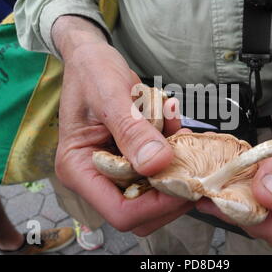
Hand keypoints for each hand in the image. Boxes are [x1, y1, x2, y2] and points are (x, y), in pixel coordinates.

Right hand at [53, 16, 192, 235]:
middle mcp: (96, 176)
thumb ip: (132, 131)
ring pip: (154, 193)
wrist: (93, 59)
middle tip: (192, 161)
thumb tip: (157, 165)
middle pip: (141, 212)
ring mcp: (114, 169)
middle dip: (172, 191)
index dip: (156, 205)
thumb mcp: (111, 97)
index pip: (120, 212)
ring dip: (175, 168)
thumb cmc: (93, 73)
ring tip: (178, 131)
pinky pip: (159, 169)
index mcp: (79, 169)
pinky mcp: (130, 159)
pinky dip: (173, 151)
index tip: (185, 182)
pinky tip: (172, 124)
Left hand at [197, 42, 271, 248]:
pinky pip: (265, 188)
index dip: (253, 219)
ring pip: (266, 207)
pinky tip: (225, 173)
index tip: (222, 199)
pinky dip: (244, 183)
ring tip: (210, 182)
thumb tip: (270, 198)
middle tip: (208, 190)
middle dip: (240, 209)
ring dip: (238, 197)